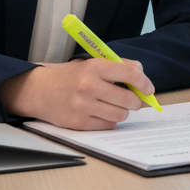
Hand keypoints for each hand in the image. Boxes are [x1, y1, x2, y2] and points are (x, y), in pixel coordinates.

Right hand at [0, 58, 153, 129]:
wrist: (40, 90)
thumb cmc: (72, 76)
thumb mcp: (93, 63)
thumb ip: (119, 67)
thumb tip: (143, 79)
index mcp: (95, 67)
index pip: (130, 74)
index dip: (144, 83)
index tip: (149, 89)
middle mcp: (88, 86)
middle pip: (129, 100)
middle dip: (136, 101)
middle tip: (133, 100)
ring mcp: (82, 106)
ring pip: (120, 115)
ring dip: (122, 112)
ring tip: (114, 105)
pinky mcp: (78, 123)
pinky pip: (107, 126)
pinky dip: (109, 121)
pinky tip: (101, 113)